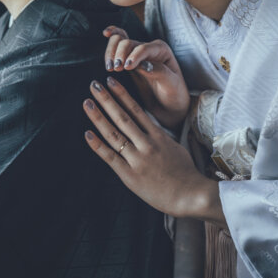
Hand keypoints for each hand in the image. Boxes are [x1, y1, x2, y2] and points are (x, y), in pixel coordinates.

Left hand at [83, 77, 225, 224]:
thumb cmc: (185, 172)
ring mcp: (137, 159)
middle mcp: (146, 144)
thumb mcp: (174, 147)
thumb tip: (148, 123)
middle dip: (106, 99)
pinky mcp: (130, 175)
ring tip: (87, 102)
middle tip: (94, 84)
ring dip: (99, 117)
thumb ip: (159, 135)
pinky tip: (87, 134)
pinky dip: (98, 146)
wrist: (190, 195)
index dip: (122, 94)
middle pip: (122, 117)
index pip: (136, 110)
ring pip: (114, 134)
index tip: (111, 82)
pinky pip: (111, 157)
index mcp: (157, 136)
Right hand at [103, 26, 189, 129]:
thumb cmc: (174, 95)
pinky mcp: (127, 61)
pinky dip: (112, 37)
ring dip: (111, 52)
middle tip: (115, 69)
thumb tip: (141, 65)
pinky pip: (118, 44)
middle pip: (128, 42)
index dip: (134, 55)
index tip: (126, 67)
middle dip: (119, 54)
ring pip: (120, 42)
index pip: (144, 48)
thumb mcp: (171, 85)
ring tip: (110, 68)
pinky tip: (105, 33)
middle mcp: (148, 49)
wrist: (170, 107)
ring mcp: (137, 54)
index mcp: (161, 51)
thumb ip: (159, 72)